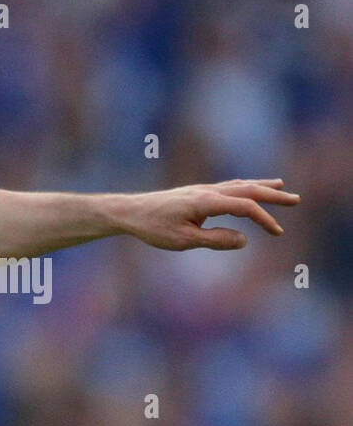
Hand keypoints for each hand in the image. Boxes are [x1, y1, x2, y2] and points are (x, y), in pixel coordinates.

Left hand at [117, 179, 299, 249]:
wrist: (129, 212)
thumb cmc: (153, 228)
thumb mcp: (184, 240)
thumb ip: (215, 240)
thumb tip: (244, 240)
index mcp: (205, 201)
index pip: (245, 206)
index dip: (265, 219)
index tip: (278, 232)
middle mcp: (206, 191)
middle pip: (246, 189)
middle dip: (273, 194)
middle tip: (297, 199)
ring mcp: (200, 190)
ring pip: (237, 185)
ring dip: (261, 186)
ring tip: (281, 185)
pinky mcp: (195, 193)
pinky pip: (226, 187)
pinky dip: (244, 186)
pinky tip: (248, 188)